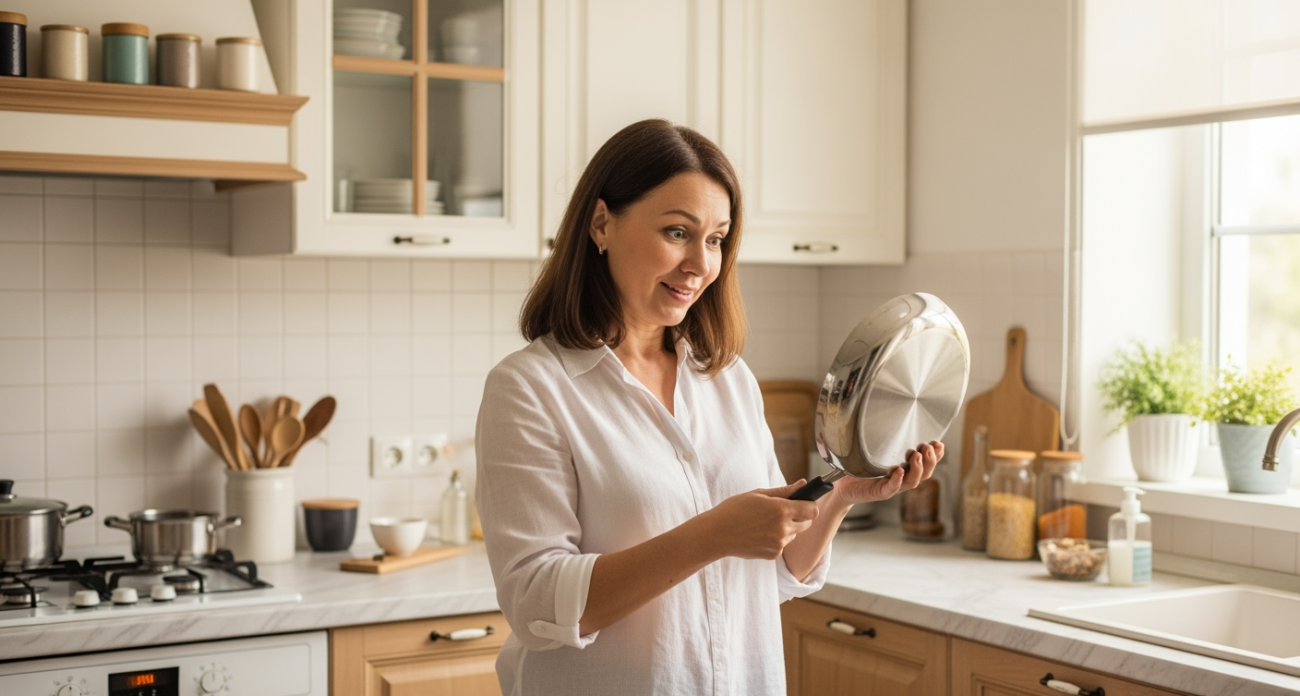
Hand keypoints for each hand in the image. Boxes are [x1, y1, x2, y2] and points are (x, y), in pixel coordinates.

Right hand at [698, 481, 819, 559]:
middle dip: (799, 517)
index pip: (812, 510)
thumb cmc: (734, 510)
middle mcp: (783, 528)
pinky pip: (783, 545)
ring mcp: (779, 544)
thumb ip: (784, 490)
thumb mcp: (758, 494)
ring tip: (765, 524)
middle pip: (807, 523)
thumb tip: (803, 484)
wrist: (716, 534)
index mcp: (781, 510)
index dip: (810, 505)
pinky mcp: (773, 555)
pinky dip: (776, 540)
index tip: (803, 503)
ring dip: (787, 529)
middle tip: (781, 512)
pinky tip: (759, 534)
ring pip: (794, 535)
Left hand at [830, 441, 943, 506]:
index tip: (939, 443)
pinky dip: (897, 480)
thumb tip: (889, 412)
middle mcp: (902, 477)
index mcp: (905, 467)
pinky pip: (892, 488)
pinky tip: (899, 471)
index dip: (936, 455)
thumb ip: (885, 437)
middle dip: (930, 460)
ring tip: (917, 455)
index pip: (926, 462)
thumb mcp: (875, 450)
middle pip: (925, 473)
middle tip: (928, 447)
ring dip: (917, 468)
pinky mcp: (880, 492)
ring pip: (912, 481)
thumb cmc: (861, 467)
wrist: (845, 486)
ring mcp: (893, 486)